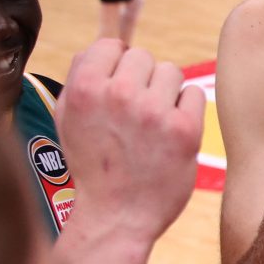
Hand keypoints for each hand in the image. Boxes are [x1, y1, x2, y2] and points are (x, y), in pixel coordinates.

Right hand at [55, 38, 204, 244]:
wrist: (116, 217)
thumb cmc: (92, 166)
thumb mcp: (68, 118)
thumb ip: (81, 76)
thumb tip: (106, 47)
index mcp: (86, 88)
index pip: (112, 46)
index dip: (116, 66)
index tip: (118, 91)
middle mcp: (119, 95)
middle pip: (143, 56)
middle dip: (142, 80)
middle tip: (137, 114)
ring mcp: (153, 112)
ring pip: (171, 72)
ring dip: (166, 93)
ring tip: (153, 124)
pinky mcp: (184, 130)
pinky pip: (195, 93)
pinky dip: (187, 109)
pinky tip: (172, 131)